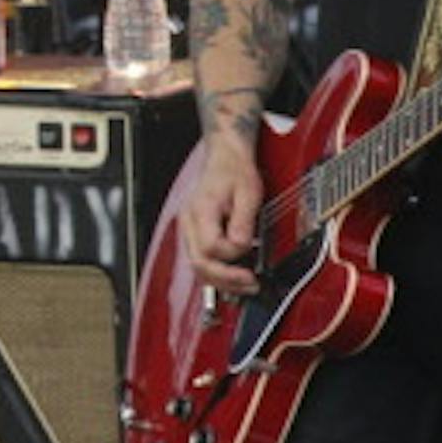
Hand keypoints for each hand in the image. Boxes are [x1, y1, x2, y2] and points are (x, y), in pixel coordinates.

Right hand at [180, 139, 263, 294]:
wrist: (225, 158)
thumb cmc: (235, 171)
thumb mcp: (248, 192)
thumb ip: (243, 221)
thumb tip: (241, 246)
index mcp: (201, 210)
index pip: (211, 247)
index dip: (233, 254)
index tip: (252, 252)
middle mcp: (189, 222)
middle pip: (198, 263)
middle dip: (226, 279)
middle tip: (250, 283)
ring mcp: (189, 229)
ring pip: (197, 267)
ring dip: (221, 281)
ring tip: (245, 285)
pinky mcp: (195, 233)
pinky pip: (201, 260)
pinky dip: (217, 272)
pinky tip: (233, 275)